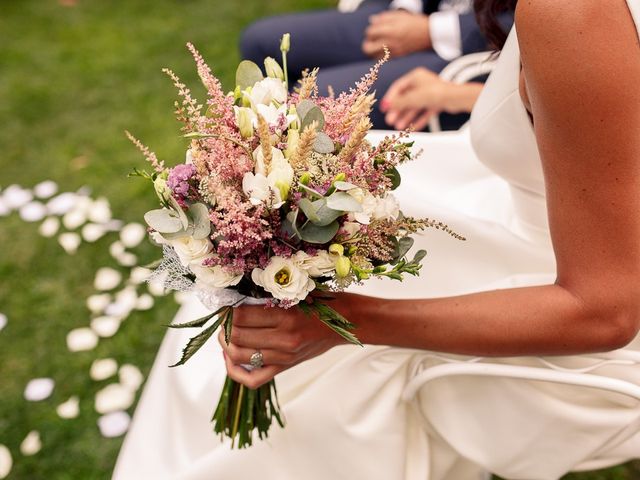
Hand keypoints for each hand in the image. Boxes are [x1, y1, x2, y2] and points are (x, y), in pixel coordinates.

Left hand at [219, 297, 349, 388]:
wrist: (347, 322)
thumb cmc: (324, 302)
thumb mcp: (297, 293)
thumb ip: (270, 298)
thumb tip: (238, 300)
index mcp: (287, 317)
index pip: (242, 317)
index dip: (227, 311)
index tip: (224, 305)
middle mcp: (284, 340)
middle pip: (237, 337)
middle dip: (224, 327)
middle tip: (223, 318)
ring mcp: (284, 357)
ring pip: (240, 357)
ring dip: (226, 345)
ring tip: (225, 334)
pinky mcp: (285, 367)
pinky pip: (253, 379)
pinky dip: (236, 371)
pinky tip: (231, 358)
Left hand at [362, 11, 430, 58]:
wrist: (429, 34)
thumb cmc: (415, 22)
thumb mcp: (400, 15)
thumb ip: (384, 17)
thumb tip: (372, 21)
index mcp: (391, 29)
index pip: (371, 32)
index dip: (370, 30)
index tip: (374, 30)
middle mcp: (391, 42)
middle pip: (367, 48)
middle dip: (367, 43)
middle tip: (371, 40)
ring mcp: (393, 51)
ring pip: (373, 56)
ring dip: (371, 51)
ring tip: (375, 47)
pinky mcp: (397, 57)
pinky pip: (382, 60)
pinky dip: (379, 56)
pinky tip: (382, 51)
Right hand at [381, 67, 449, 129]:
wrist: (456, 98)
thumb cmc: (436, 93)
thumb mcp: (412, 98)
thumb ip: (398, 102)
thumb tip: (385, 105)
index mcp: (416, 76)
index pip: (398, 87)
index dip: (390, 98)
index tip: (384, 108)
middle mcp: (422, 83)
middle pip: (406, 98)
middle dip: (398, 111)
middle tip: (390, 120)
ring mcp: (430, 93)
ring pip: (415, 107)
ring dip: (406, 117)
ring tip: (399, 127)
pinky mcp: (437, 102)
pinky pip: (424, 112)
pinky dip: (418, 120)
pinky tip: (412, 128)